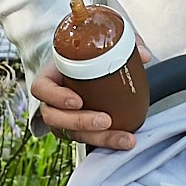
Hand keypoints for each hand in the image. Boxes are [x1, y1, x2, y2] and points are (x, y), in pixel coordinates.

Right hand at [27, 36, 155, 152]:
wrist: (81, 69)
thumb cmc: (84, 56)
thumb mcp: (97, 43)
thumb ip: (121, 43)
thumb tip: (144, 55)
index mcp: (50, 77)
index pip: (41, 89)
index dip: (56, 97)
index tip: (77, 100)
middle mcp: (51, 101)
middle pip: (56, 118)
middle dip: (81, 122)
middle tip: (105, 121)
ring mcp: (62, 119)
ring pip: (72, 134)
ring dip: (98, 138)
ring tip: (122, 137)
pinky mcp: (76, 130)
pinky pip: (87, 140)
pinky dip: (106, 142)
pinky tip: (124, 141)